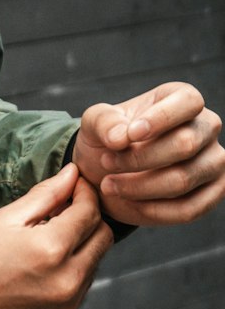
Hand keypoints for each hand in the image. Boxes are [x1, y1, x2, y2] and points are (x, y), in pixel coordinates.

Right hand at [0, 164, 112, 308]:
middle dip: (90, 217)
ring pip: (95, 262)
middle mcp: (67, 281)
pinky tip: (42, 262)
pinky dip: (72, 268)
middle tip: (65, 206)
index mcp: (51, 249)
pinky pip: (81, 286)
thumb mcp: (3, 220)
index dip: (85, 192)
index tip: (74, 184)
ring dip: (82, 243)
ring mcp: (66, 306)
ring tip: (48, 234)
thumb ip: (44, 196)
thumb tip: (71, 174)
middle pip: (104, 238)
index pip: (90, 211)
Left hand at [73, 83, 224, 227]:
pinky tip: (129, 203)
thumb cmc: (109, 137)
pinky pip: (189, 209)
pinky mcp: (213, 193)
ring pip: (184, 179)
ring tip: (110, 185)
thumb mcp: (96, 122)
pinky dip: (153, 210)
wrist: (109, 171)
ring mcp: (215, 161)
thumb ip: (105, 122)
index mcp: (182, 98)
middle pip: (185, 144)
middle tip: (106, 163)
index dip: (161, 118)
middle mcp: (206, 126)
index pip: (188, 102)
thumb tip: (119, 137)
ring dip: (140, 187)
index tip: (130, 135)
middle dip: (139, 158)